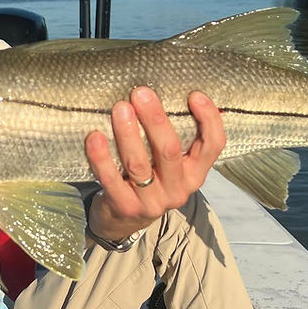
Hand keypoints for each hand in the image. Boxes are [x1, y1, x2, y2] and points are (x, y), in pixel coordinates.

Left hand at [84, 87, 224, 240]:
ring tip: (120, 108)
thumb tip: (168, 88)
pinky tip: (95, 136)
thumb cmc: (150, 177)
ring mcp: (152, 202)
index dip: (208, 120)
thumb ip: (172, 134)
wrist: (124, 220)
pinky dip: (102, 157)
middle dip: (155, 119)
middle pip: (169, 151)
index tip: (194, 95)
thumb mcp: (168, 162)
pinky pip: (111, 180)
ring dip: (128, 133)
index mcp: (195, 172)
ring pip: (139, 164)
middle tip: (141, 93)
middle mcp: (178, 188)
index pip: (213, 145)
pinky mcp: (125, 208)